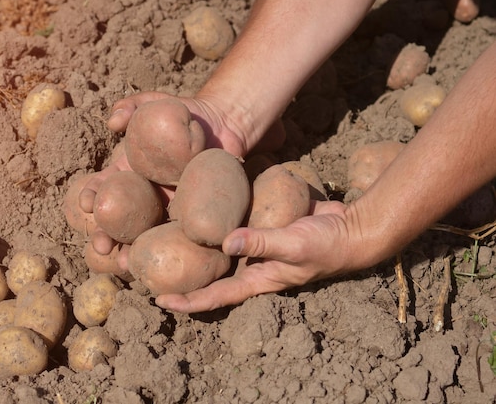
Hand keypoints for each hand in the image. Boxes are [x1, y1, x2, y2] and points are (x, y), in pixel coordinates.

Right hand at [79, 90, 284, 254]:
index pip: (105, 187)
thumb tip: (113, 120)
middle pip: (120, 219)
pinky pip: (180, 235)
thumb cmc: (184, 112)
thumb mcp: (155, 104)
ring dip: (131, 251)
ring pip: (145, 235)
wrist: (223, 123)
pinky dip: (171, 251)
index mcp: (130, 172)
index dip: (92, 196)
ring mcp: (168, 208)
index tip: (85, 203)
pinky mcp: (192, 215)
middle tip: (100, 246)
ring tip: (124, 265)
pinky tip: (164, 267)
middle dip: (106, 234)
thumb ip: (133, 106)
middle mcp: (145, 195)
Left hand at [155, 200, 361, 312]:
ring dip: (201, 244)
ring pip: (223, 248)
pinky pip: (239, 225)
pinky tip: (205, 206)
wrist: (352, 228)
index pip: (218, 296)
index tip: (161, 301)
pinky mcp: (264, 225)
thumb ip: (262, 242)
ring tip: (170, 235)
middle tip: (155, 267)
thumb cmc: (328, 245)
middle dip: (188, 274)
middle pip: (215, 274)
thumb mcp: (294, 245)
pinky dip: (223, 220)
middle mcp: (255, 265)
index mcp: (259, 279)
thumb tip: (225, 242)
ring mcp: (259, 246)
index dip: (190, 301)